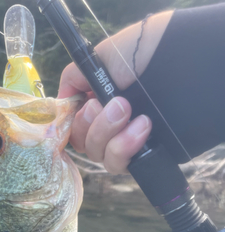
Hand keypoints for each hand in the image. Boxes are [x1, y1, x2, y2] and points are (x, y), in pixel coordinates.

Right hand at [58, 10, 173, 173]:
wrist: (182, 68)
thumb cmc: (143, 55)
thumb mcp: (102, 57)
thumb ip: (74, 77)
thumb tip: (61, 101)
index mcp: (95, 99)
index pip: (71, 122)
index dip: (71, 120)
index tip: (80, 109)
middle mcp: (107, 122)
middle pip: (80, 142)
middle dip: (93, 124)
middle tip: (116, 105)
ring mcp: (122, 140)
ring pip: (96, 156)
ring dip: (109, 135)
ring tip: (132, 114)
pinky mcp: (138, 154)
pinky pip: (117, 164)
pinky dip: (124, 147)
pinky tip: (142, 128)